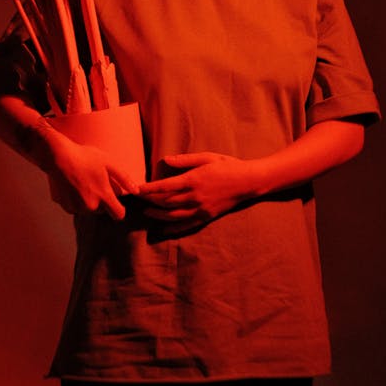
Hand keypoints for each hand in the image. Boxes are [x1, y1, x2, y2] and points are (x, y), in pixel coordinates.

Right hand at [46, 132, 138, 220]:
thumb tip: (136, 191)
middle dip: (102, 200)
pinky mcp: (65, 206)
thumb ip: (124, 178)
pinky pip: (75, 207)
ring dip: (88, 200)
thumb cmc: (86, 157)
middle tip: (96, 182)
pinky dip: (76, 200)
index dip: (119, 209)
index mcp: (103, 196)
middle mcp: (90, 206)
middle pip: (102, 210)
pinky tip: (73, 185)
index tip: (116, 201)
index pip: (118, 215)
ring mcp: (76, 207)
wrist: (59, 157)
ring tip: (84, 181)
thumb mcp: (109, 163)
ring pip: (88, 209)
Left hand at [138, 152, 253, 229]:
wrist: (248, 182)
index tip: (137, 189)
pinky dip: (173, 228)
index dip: (149, 189)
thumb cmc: (228, 166)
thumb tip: (166, 160)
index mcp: (193, 179)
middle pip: (167, 201)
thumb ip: (185, 160)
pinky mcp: (207, 216)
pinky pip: (187, 225)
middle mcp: (195, 196)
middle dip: (150, 200)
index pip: (165, 186)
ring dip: (158, 214)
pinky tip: (164, 229)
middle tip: (137, 199)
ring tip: (147, 212)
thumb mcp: (207, 157)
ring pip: (174, 215)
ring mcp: (201, 208)